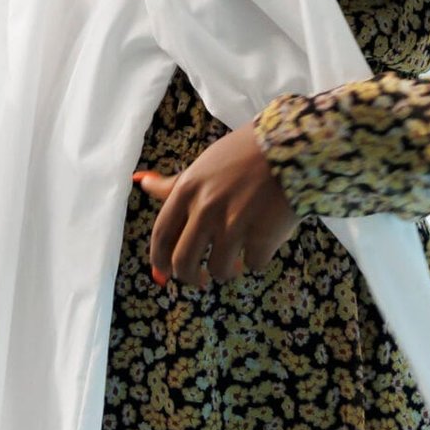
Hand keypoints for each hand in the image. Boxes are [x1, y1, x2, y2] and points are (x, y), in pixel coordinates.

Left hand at [136, 124, 297, 287]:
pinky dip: (258, 258)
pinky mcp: (262, 238)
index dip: (159, 260)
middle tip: (201, 279)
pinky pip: (254, 264)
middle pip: (184, 262)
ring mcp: (234, 226)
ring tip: (237, 257)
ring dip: (228, 269)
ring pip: (220, 270)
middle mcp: (205, 210)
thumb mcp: (202, 166)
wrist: (288, 149)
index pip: (161, 235)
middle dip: (190, 277)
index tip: (163, 272)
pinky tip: (263, 240)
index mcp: (187, 191)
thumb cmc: (242, 155)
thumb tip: (141, 182)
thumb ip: (174, 184)